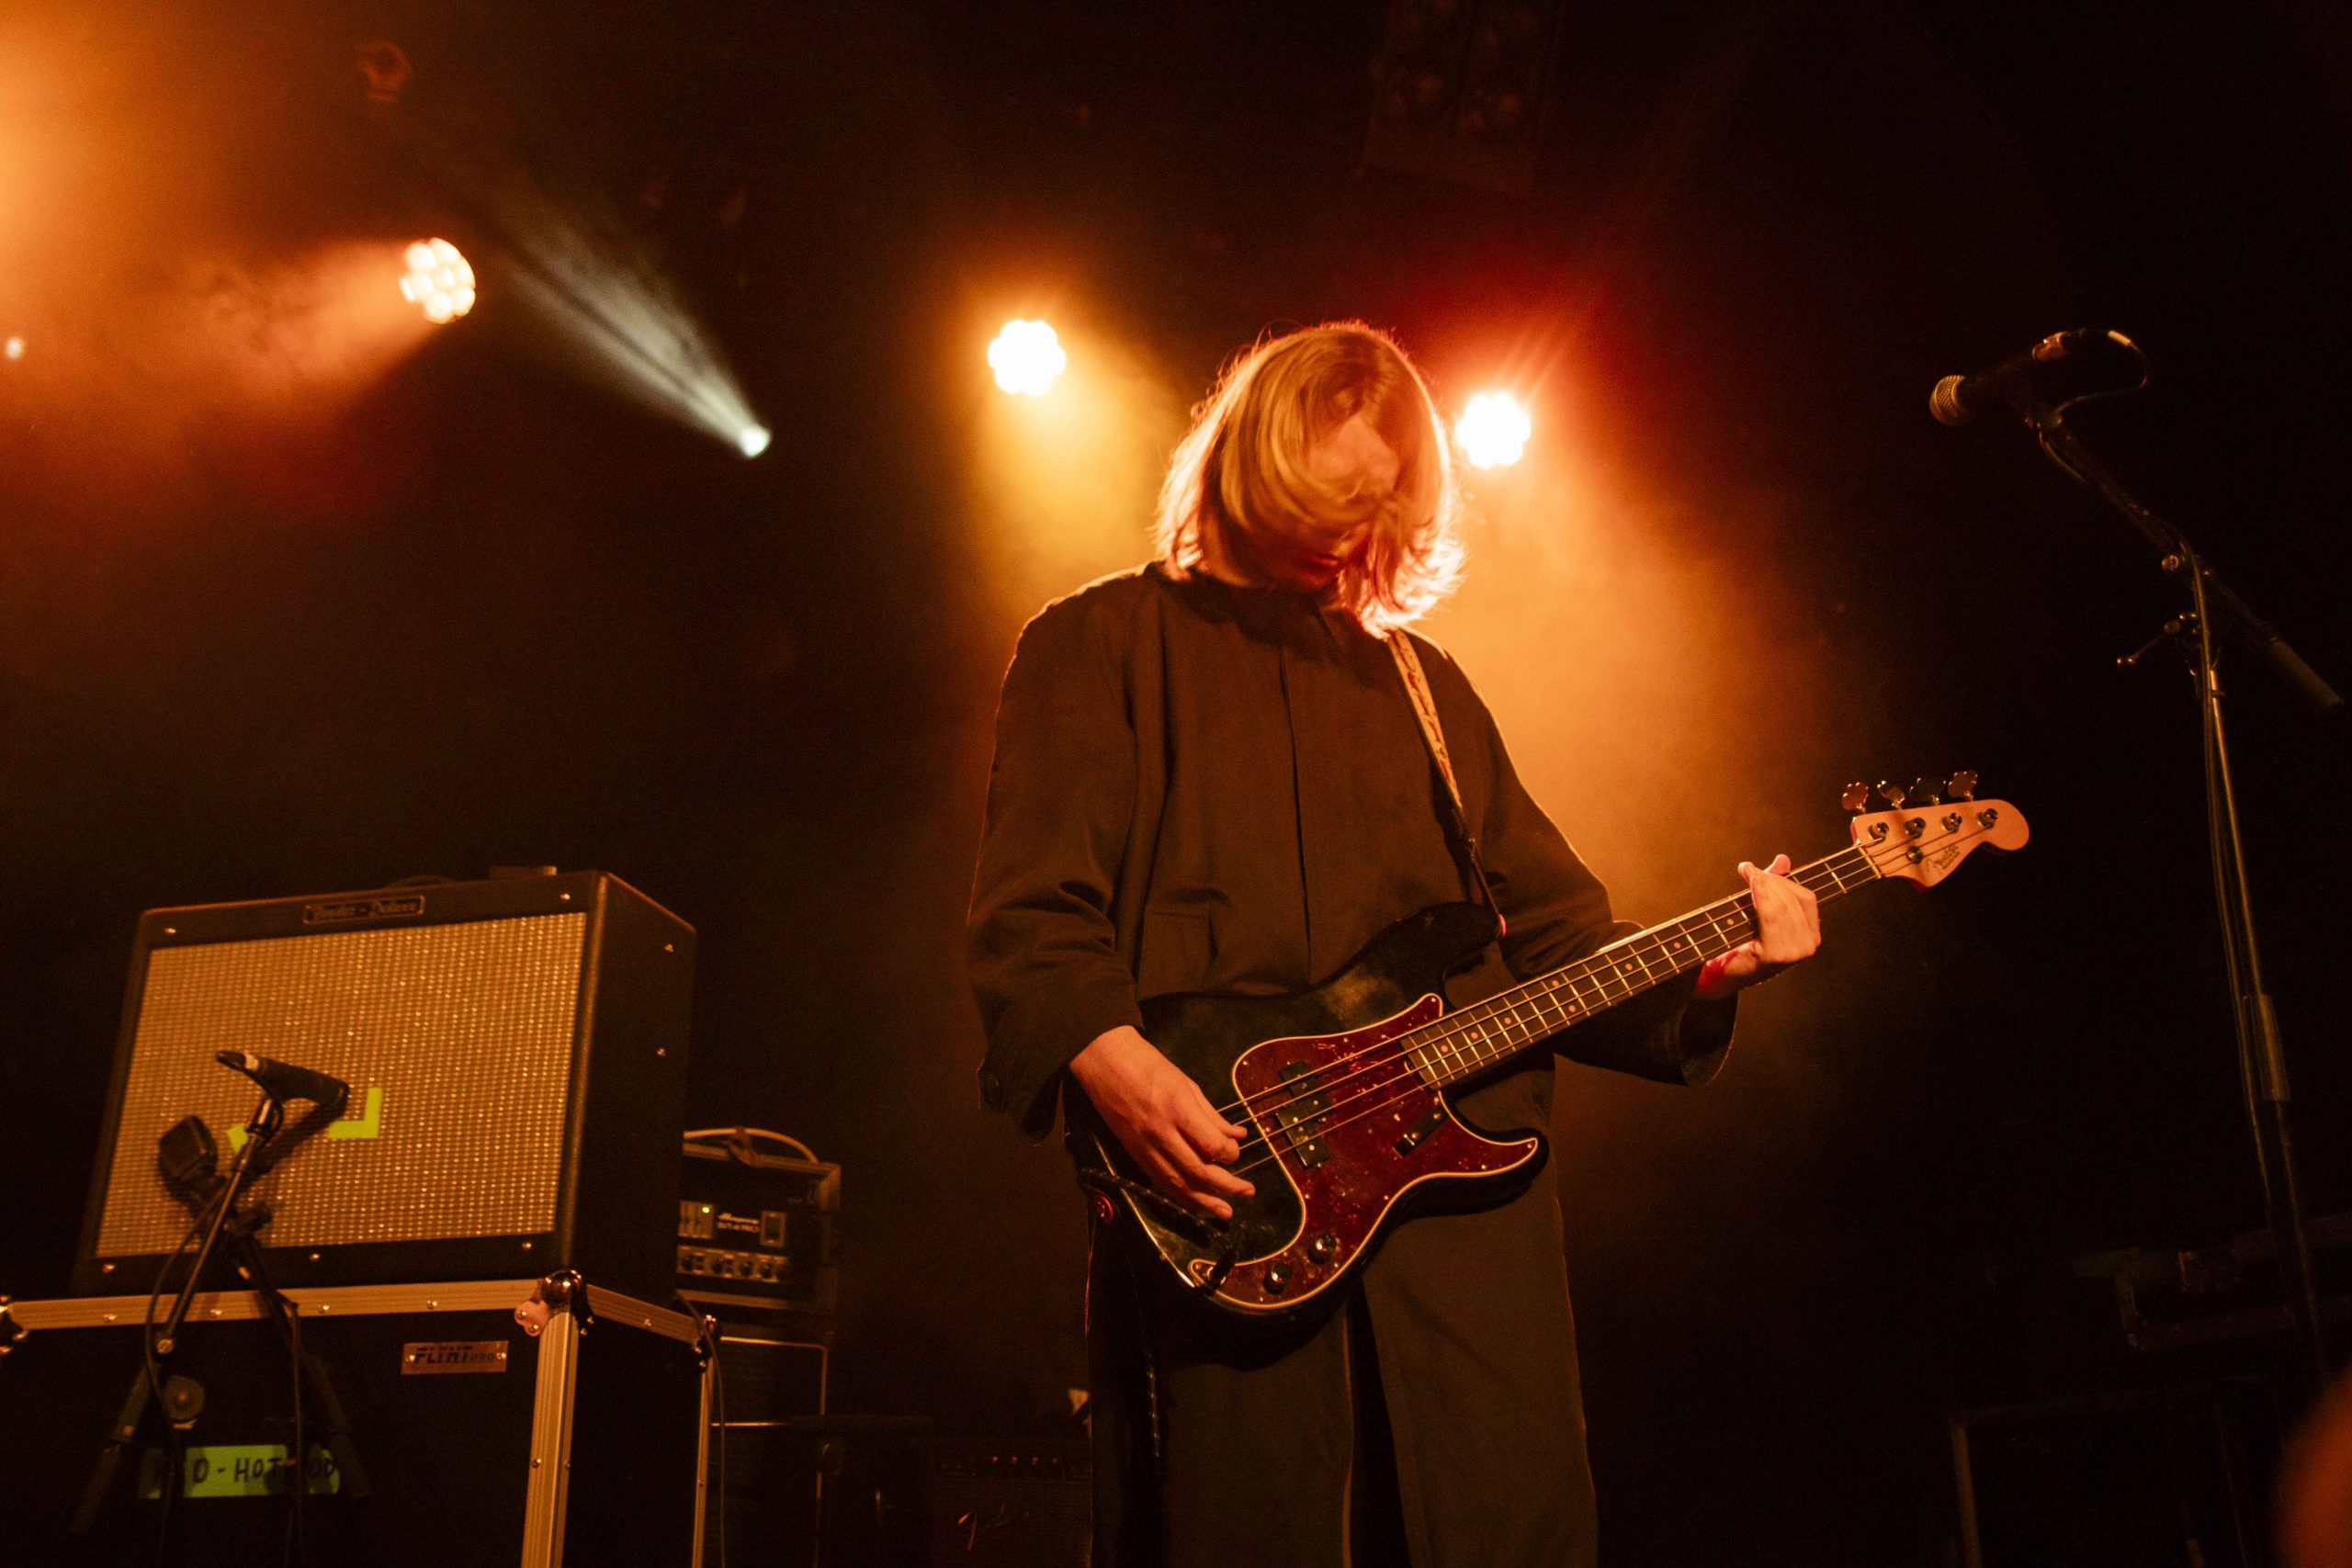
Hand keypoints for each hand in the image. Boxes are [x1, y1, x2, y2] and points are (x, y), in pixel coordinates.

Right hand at [1069, 1025, 1255, 1220]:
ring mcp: (1145, 1146)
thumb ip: (1212, 1115)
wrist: (1103, 1061)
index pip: (1212, 1145)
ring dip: (1204, 1201)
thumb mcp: (1187, 1084)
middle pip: (1198, 1171)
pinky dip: (1179, 1195)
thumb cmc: (1147, 1065)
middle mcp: (1161, 1132)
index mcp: (1178, 1109)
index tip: (1236, 1151)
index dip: (1230, 1154)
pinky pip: (1159, 1181)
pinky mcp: (1133, 1153)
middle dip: (1226, 1186)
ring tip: (1224, 1211)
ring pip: (1177, 1184)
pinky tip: (1194, 1202)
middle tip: (1247, 1191)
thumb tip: (1237, 1135)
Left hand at [1695, 853, 1820, 1001]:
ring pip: (1782, 906)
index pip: (1806, 898)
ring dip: (1762, 885)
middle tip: (1748, 870)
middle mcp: (1809, 945)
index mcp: (1811, 935)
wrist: (1722, 973)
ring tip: (1747, 873)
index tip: (1759, 871)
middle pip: (1793, 900)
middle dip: (1770, 880)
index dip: (1784, 881)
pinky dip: (1761, 897)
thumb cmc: (1741, 941)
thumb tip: (1783, 859)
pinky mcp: (1777, 955)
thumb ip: (1774, 885)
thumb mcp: (1761, 909)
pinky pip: (1771, 917)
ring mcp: (1795, 952)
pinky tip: (1753, 884)